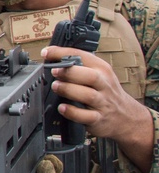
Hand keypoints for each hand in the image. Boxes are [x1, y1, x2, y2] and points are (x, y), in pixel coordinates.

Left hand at [42, 46, 152, 172]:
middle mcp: (104, 85)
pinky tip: (62, 108)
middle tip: (54, 72)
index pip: (83, 56)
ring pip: (88, 95)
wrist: (126, 116)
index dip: (62, 53)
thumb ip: (78, 66)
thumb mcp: (98, 74)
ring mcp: (102, 103)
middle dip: (69, 72)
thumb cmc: (105, 91)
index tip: (46, 53)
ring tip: (55, 87)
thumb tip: (49, 58)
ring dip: (69, 90)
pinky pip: (85, 116)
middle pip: (90, 76)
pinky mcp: (98, 119)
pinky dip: (72, 112)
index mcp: (102, 70)